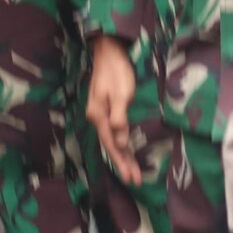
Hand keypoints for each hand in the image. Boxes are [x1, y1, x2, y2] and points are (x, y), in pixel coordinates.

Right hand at [85, 38, 143, 185]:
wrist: (107, 51)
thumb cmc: (116, 71)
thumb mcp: (121, 93)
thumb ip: (120, 118)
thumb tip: (121, 141)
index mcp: (98, 116)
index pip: (112, 145)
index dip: (122, 162)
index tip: (132, 178)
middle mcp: (96, 118)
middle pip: (111, 146)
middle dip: (122, 164)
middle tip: (135, 181)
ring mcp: (100, 113)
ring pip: (112, 140)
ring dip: (122, 156)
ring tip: (132, 172)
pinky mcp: (105, 109)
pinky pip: (112, 133)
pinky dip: (120, 144)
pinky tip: (124, 150)